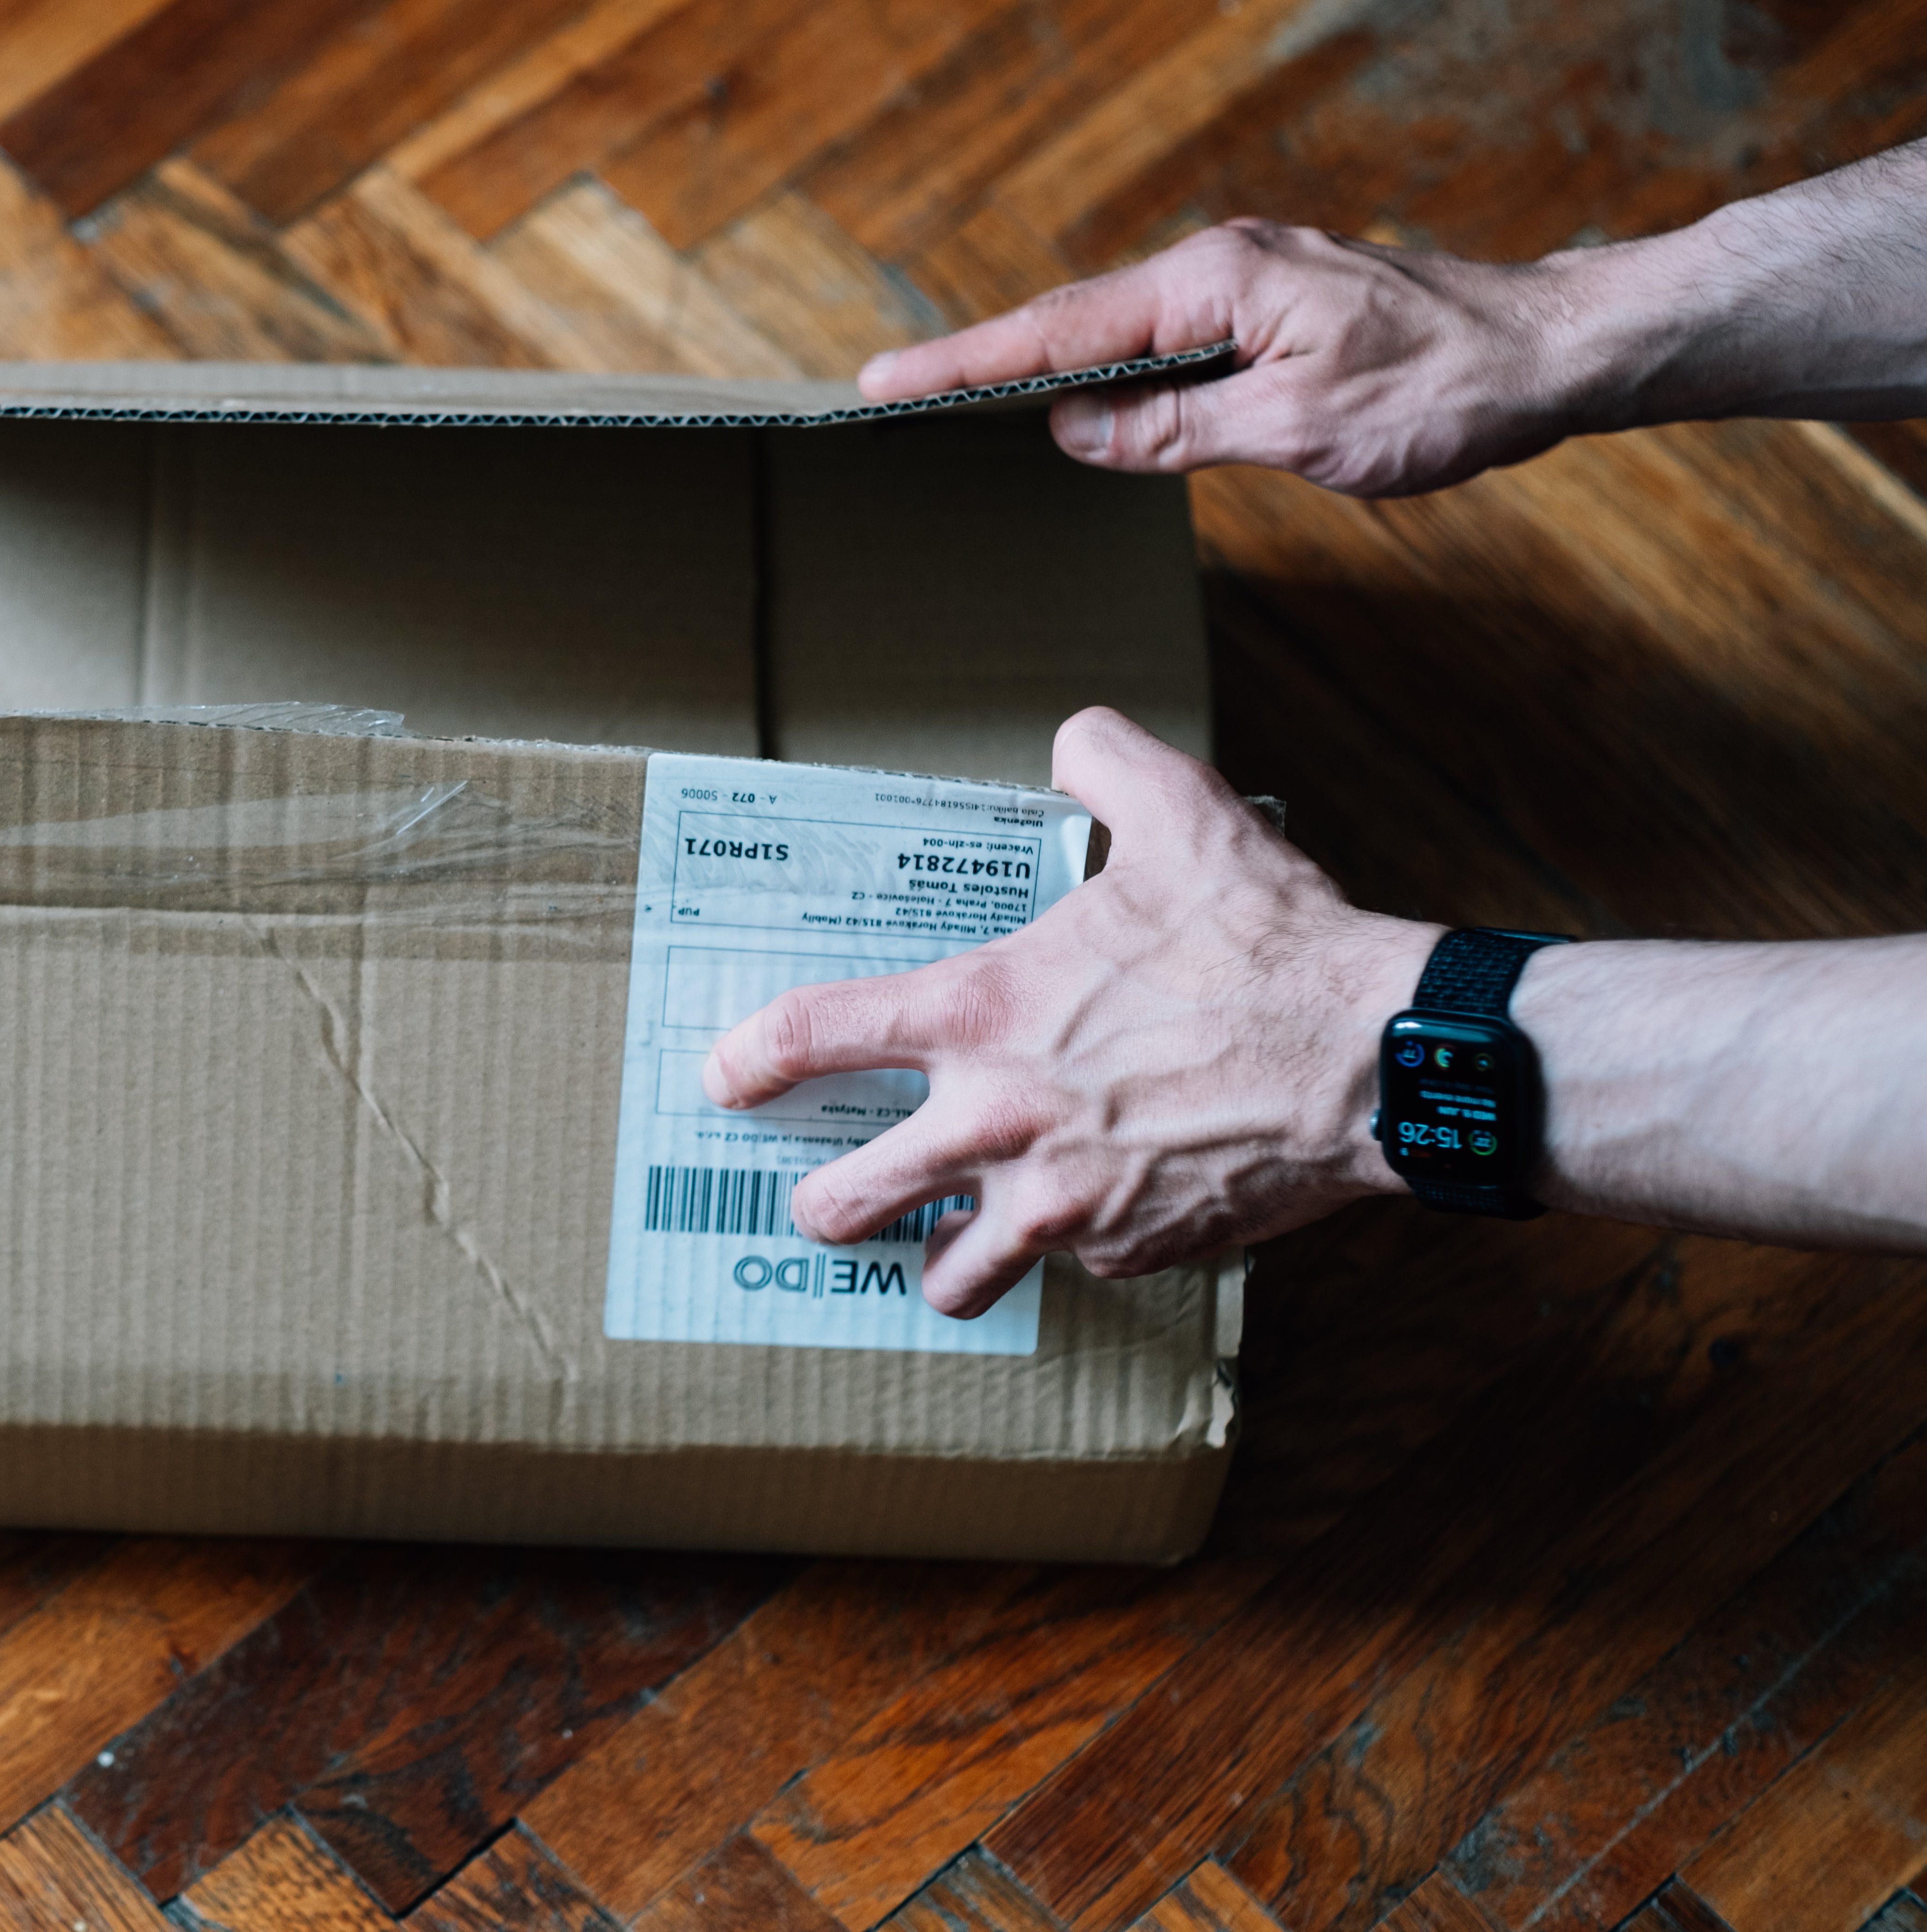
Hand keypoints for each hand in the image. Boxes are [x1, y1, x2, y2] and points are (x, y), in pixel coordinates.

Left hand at [702, 709, 1435, 1316]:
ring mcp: (1060, 1207)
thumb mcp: (1181, 817)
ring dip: (937, 1260)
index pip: (810, 1037)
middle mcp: (997, 1126)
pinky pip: (1071, 1269)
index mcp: (981, 1017)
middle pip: (841, 1203)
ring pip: (948, 1276)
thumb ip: (1105, 765)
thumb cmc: (1270, 943)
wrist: (1373, 1057)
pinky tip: (1097, 1213)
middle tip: (825, 1196)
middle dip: (820, 1204)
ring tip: (944, 1242)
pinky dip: (1074, 1248)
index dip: (747, 1061)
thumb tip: (1074, 739)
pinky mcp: (1128, 1255)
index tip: (725, 1078)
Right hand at [859, 219, 1588, 496]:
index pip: (1060, 331)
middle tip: (889, 395)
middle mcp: (1220, 268)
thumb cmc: (1443, 387)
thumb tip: (1076, 429)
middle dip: (976, 359)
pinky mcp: (1267, 309)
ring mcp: (1244, 284)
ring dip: (1039, 366)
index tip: (886, 383)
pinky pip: (1162, 342)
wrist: (1545, 354)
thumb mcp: (1298, 428)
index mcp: (1215, 284)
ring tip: (956, 402)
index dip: (965, 362)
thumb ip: (1178, 428)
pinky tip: (1079, 400)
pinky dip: (1107, 371)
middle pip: (1071, 321)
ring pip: (1116, 333)